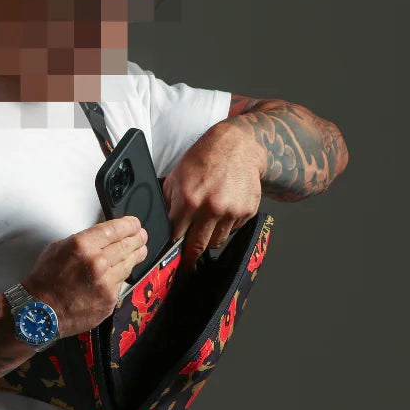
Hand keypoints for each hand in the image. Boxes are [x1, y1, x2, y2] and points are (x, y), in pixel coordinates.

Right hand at [22, 215, 148, 337]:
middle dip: (137, 238)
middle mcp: (97, 262)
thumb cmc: (45, 281)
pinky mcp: (109, 299)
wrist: (41, 311)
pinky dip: (122, 276)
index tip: (134, 224)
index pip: (114, 229)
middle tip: (142, 236)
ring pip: (128, 264)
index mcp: (82, 246)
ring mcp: (105, 282)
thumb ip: (82, 241)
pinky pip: (121, 283)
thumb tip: (100, 239)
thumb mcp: (58, 248)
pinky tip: (123, 271)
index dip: (129, 225)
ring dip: (136, 255)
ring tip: (140, 250)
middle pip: (126, 245)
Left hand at [162, 120, 263, 269]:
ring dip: (208, 240)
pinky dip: (226, 227)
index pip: (175, 235)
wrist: (237, 146)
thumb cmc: (204, 158)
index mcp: (189, 199)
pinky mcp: (247, 212)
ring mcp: (231, 211)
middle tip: (186, 263)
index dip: (171, 245)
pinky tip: (222, 212)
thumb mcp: (176, 176)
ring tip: (205, 228)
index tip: (170, 253)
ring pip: (216, 242)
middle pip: (197, 247)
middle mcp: (211, 208)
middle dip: (189, 257)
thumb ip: (169, 202)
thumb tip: (161, 224)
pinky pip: (232, 231)